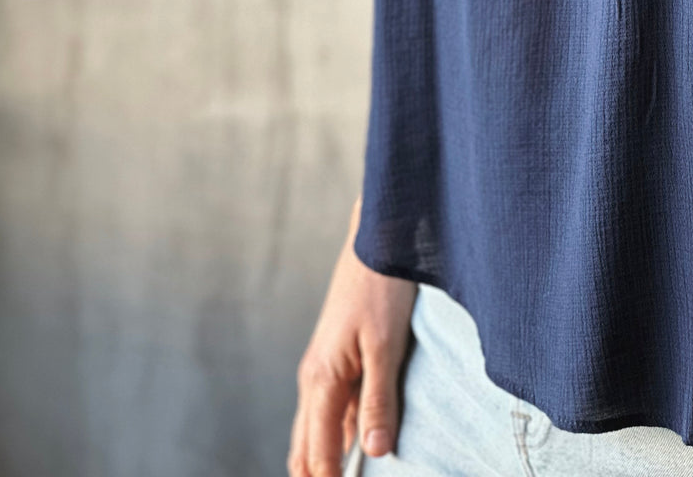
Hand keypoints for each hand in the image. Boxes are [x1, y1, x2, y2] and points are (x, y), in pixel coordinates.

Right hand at [288, 198, 417, 476]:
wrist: (378, 239)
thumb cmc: (382, 289)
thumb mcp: (387, 346)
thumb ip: (380, 401)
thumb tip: (376, 454)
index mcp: (322, 380)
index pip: (318, 455)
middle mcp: (313, 379)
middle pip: (306, 449)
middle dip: (319, 475)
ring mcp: (321, 369)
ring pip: (314, 431)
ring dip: (325, 459)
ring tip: (343, 473)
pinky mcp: (334, 359)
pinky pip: (329, 410)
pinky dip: (336, 435)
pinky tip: (355, 445)